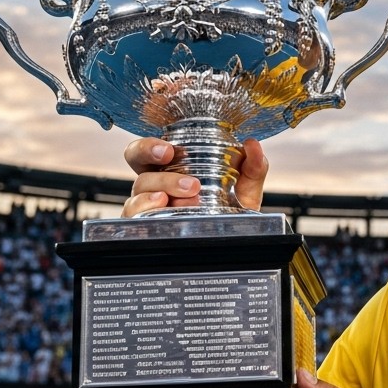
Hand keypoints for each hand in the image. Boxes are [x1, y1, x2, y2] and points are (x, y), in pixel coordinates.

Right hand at [121, 138, 268, 216]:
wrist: (235, 242)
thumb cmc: (231, 212)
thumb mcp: (246, 188)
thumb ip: (253, 167)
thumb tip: (253, 146)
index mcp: (175, 167)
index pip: (152, 148)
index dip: (151, 144)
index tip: (169, 149)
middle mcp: (157, 182)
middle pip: (136, 159)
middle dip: (146, 152)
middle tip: (168, 156)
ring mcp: (149, 203)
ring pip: (140, 188)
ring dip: (162, 184)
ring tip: (187, 191)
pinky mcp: (147, 225)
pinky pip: (135, 215)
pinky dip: (146, 208)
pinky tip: (163, 206)